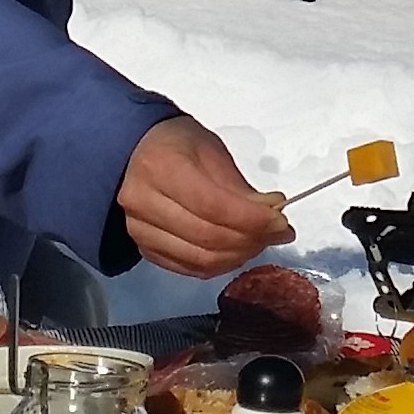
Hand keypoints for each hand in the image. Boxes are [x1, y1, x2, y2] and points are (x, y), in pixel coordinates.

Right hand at [116, 115, 294, 277]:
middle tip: (277, 233)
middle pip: (209, 237)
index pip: (214, 206)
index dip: (253, 220)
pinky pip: (189, 268)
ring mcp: (140, 229)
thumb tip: (271, 214)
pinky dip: (219, 265)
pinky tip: (235, 251)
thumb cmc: (175, 145)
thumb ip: (239, 187)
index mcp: (161, 167)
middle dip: (252, 240)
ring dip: (239, 256)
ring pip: (201, 260)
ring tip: (258, 241)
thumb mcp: (210, 150)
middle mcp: (144, 202)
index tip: (281, 221)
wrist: (133, 153)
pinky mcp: (144, 248)